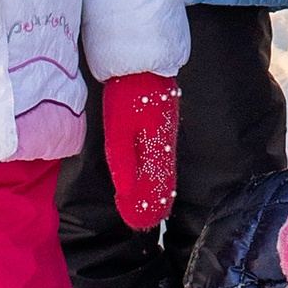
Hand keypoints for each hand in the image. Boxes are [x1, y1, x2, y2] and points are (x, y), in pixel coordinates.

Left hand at [100, 72, 179, 230]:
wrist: (140, 64)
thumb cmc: (126, 96)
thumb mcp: (119, 133)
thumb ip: (123, 164)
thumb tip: (127, 196)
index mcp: (159, 148)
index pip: (160, 187)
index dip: (151, 206)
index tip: (139, 222)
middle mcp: (168, 144)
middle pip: (163, 179)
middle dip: (155, 199)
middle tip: (143, 218)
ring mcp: (167, 133)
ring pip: (162, 166)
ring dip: (155, 185)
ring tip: (143, 204)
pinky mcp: (162, 124)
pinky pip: (160, 154)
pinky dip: (154, 169)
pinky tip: (147, 175)